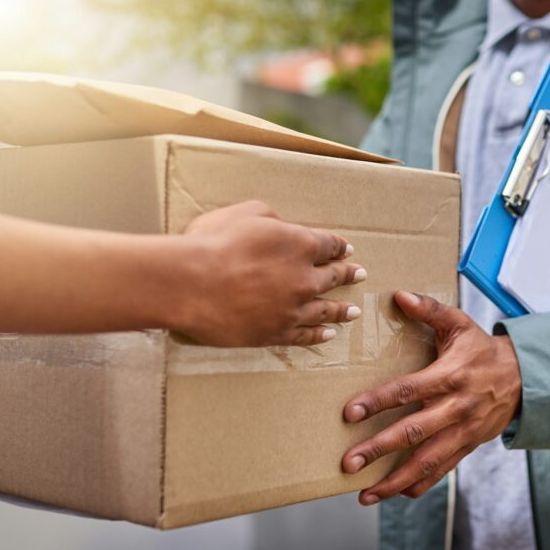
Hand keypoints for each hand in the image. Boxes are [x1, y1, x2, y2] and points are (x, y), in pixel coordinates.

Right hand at [177, 200, 364, 346]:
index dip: (339, 246)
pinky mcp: (275, 333)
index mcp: (300, 244)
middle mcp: (304, 279)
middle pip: (333, 277)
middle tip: (360, 275)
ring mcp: (291, 309)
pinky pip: (305, 335)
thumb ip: (273, 219)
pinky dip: (319, 334)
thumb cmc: (212, 242)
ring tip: (354, 312)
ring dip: (341, 310)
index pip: (328, 245)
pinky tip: (328, 334)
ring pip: (325, 310)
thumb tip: (283, 228)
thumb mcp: (246, 213)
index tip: (347, 250)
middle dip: (347, 274)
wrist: (190, 284)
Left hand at [341, 291, 520, 503]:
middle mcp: (456, 408)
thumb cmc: (483, 350)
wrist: (526, 378)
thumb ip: (429, 310)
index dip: (378, 402)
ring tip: (365, 494)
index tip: (350, 413)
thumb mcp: (459, 323)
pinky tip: (393, 493)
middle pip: (413, 432)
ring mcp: (463, 432)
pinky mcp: (467, 447)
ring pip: (426, 461)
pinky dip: (418, 485)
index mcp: (450, 376)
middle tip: (348, 462)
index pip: (408, 390)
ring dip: (394, 480)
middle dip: (379, 449)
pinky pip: (441, 471)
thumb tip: (398, 295)